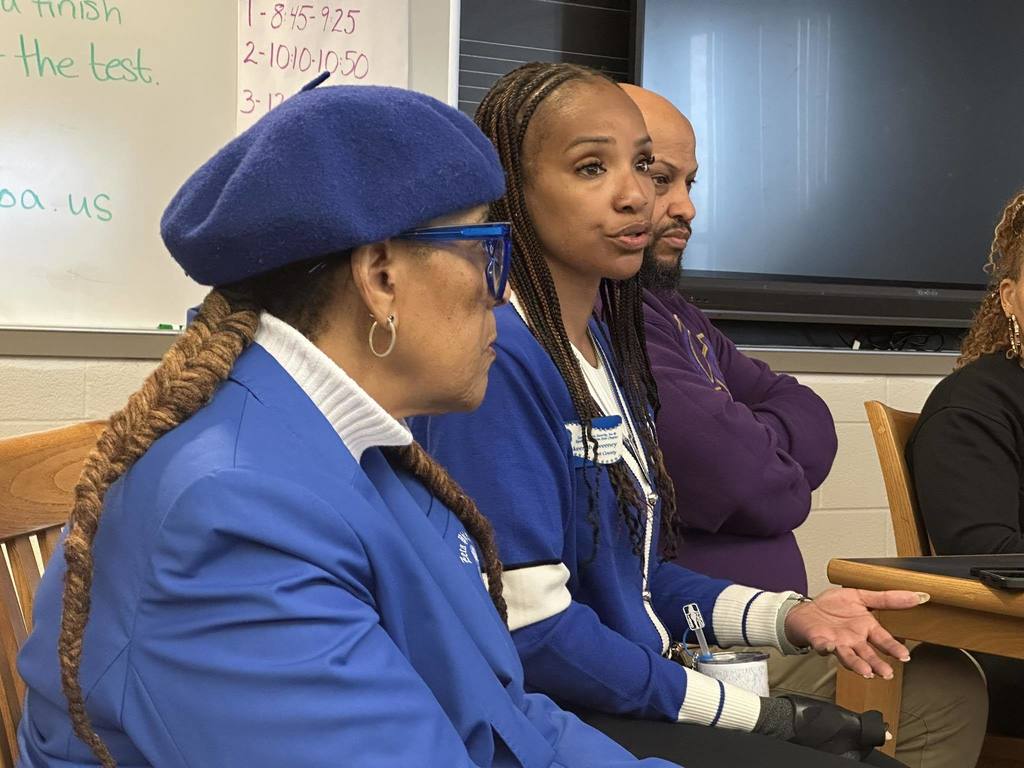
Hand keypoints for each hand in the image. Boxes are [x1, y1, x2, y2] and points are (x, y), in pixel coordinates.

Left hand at [783, 587, 928, 678]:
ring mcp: (837, 643)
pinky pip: (823, 646)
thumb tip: (919, 595)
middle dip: (877, 664)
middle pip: (868, 655)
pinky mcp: (820, 641)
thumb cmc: (833, 606)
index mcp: (866, 629)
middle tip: (886, 673)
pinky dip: (826, 648)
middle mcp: (854, 640)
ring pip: (849, 657)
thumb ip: (887, 599)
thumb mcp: (861, 597)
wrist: (807, 609)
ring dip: (857, 664)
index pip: (883, 640)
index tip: (905, 656)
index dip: (894, 648)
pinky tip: (830, 646)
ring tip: (866, 672)